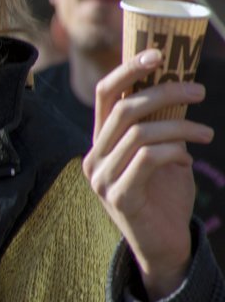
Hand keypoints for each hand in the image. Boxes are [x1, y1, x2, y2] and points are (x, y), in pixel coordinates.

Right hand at [85, 48, 213, 300]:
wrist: (164, 247)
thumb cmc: (165, 197)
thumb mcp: (163, 154)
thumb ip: (162, 127)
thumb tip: (183, 87)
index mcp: (101, 142)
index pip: (104, 95)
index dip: (128, 70)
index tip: (158, 54)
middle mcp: (94, 157)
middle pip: (123, 109)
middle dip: (164, 92)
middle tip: (199, 91)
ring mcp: (102, 178)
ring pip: (139, 133)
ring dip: (180, 126)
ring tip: (206, 134)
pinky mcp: (119, 197)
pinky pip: (147, 159)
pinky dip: (174, 152)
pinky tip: (188, 160)